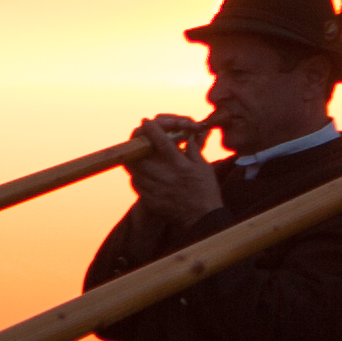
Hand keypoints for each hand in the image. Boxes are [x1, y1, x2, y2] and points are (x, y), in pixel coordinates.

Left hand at [126, 114, 222, 228]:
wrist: (203, 218)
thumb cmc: (206, 190)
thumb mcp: (203, 166)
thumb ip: (193, 149)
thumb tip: (187, 137)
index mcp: (179, 164)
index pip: (161, 142)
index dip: (152, 129)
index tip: (146, 122)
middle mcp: (165, 176)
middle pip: (139, 155)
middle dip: (136, 144)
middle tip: (137, 141)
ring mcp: (156, 189)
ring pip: (134, 170)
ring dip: (135, 161)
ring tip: (139, 157)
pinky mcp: (151, 201)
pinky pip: (136, 185)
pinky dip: (137, 177)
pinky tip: (142, 175)